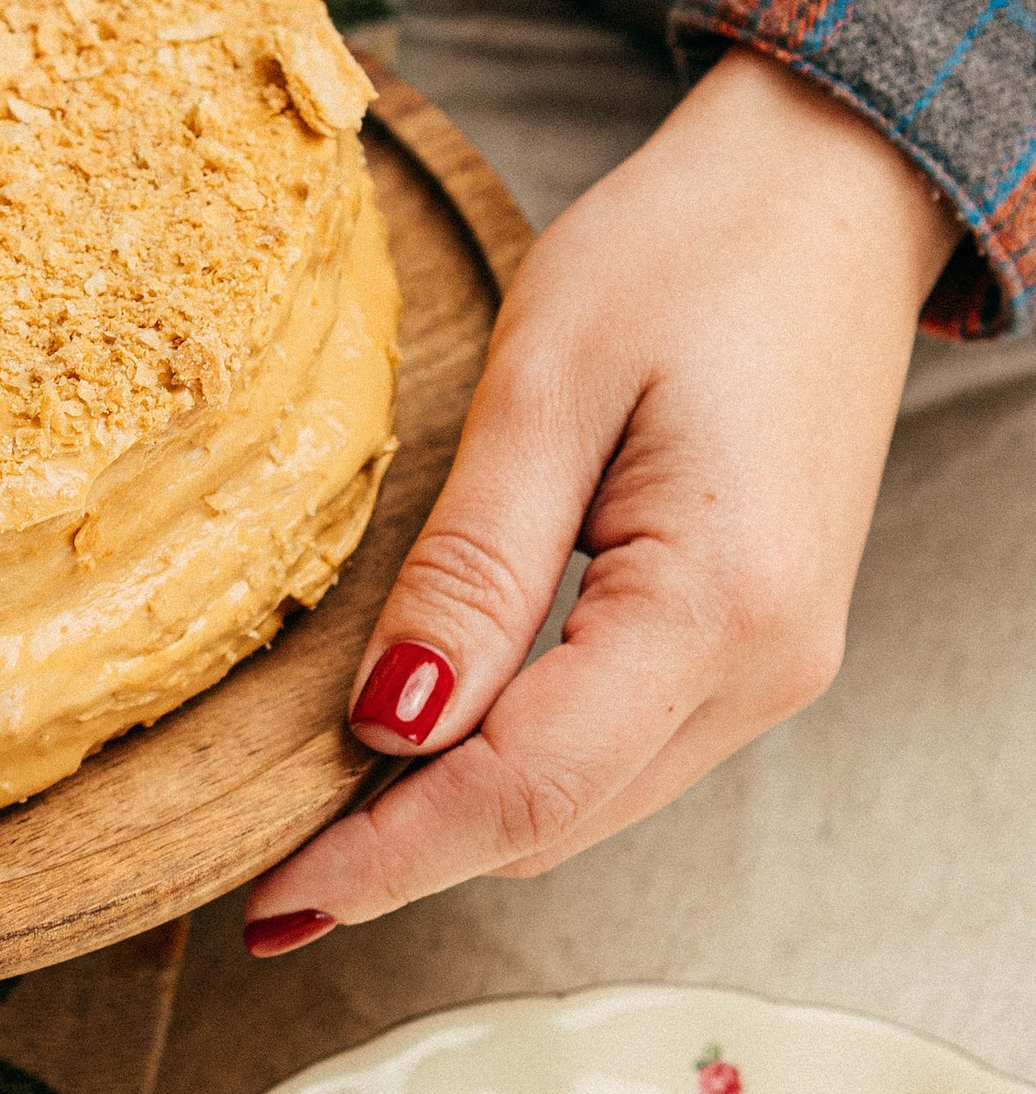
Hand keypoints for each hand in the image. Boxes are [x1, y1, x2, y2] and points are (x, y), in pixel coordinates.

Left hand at [243, 52, 960, 953]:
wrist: (830, 196)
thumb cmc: (695, 251)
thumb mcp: (550, 383)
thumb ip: (473, 564)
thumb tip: (391, 721)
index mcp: (719, 602)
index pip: (527, 787)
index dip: (389, 855)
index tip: (273, 898)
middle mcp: (767, 667)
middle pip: (556, 819)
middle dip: (409, 856)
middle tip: (264, 876)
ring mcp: (774, 666)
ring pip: (588, 801)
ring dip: (458, 821)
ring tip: (320, 831)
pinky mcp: (755, 642)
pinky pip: (618, 747)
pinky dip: (517, 767)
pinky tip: (426, 753)